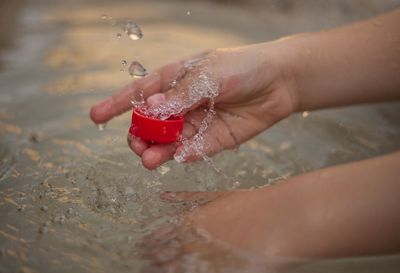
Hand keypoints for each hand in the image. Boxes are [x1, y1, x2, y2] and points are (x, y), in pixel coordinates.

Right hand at [90, 44, 297, 168]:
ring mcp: (195, 124)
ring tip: (148, 158)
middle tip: (136, 142)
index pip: (139, 94)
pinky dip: (183, 155)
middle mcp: (181, 105)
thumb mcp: (209, 74)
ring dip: (156, 150)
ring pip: (167, 142)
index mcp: (175, 81)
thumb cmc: (241, 69)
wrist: (278, 82)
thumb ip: (181, 95)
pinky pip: (192, 151)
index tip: (94, 117)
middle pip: (150, 124)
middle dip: (138, 134)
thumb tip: (150, 110)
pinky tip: (178, 155)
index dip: (116, 105)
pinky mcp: (212, 141)